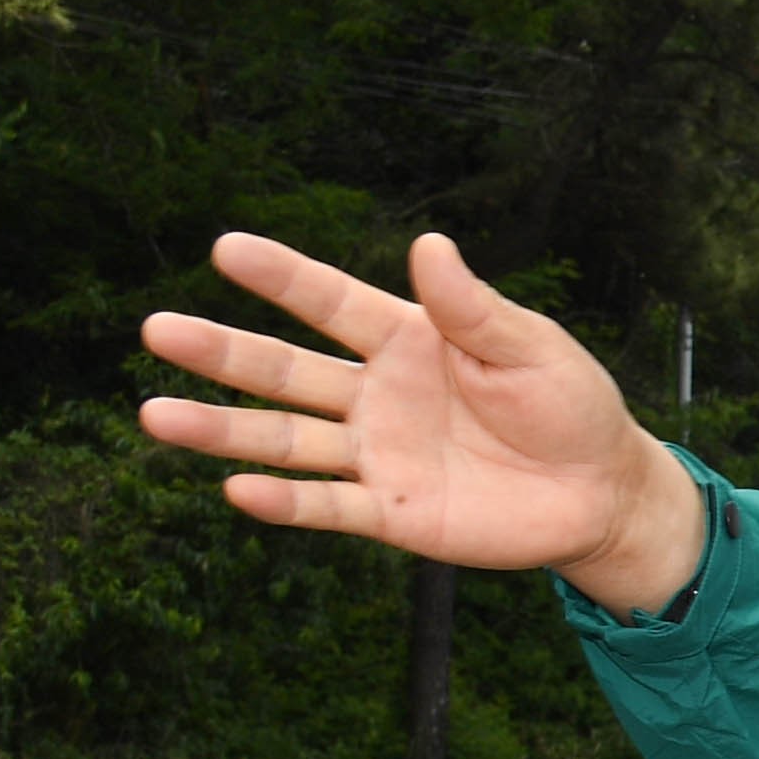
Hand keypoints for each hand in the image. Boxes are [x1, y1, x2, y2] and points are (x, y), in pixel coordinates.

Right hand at [139, 229, 707, 611]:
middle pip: (285, 370)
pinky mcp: (390, 512)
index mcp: (408, 339)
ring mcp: (376, 454)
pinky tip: (235, 489)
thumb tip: (429, 246)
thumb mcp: (531, 348)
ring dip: (222, 430)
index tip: (227, 248)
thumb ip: (473, 308)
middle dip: (221, 351)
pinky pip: (327, 507)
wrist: (603, 492)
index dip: (281, 277)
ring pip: (285, 440)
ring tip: (156, 415)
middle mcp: (376, 394)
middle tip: (156, 329)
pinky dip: (283, 502)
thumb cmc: (570, 406)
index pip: (331, 301)